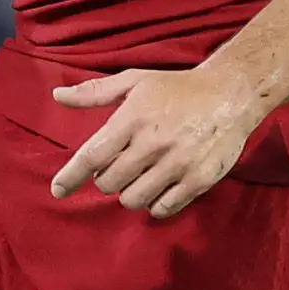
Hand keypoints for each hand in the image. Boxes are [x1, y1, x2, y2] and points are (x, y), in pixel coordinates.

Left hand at [48, 64, 267, 218]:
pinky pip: (162, 208)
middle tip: (120, 166)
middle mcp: (152, 143)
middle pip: (109, 183)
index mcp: (132, 119)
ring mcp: (177, 164)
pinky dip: (155, 203)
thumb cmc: (177, 88)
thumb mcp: (134, 81)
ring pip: (133, 199)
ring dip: (129, 192)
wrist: (231, 94)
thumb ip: (94, 92)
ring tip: (140, 176)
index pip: (92, 156)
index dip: (70, 176)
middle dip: (107, 179)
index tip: (57, 190)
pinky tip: (159, 187)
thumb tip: (57, 95)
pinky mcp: (198, 180)